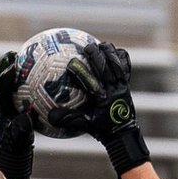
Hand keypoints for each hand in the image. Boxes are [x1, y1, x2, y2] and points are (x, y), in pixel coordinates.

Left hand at [0, 50, 32, 178]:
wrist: (14, 175)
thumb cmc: (17, 164)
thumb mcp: (20, 148)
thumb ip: (20, 133)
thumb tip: (23, 118)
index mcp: (3, 118)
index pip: (2, 93)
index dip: (5, 77)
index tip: (12, 64)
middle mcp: (5, 115)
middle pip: (5, 87)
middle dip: (8, 69)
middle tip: (16, 54)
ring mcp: (12, 117)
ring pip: (15, 92)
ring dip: (21, 76)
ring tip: (30, 60)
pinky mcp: (20, 120)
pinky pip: (27, 101)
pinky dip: (35, 91)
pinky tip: (49, 82)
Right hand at [48, 40, 149, 178]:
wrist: (123, 134)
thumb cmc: (102, 130)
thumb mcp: (84, 125)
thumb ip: (68, 119)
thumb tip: (50, 116)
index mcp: (102, 99)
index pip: (90, 83)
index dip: (81, 72)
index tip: (70, 62)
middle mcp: (114, 90)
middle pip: (106, 69)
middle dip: (97, 56)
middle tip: (87, 46)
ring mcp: (122, 86)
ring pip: (118, 65)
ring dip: (110, 53)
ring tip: (102, 44)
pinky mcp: (127, 84)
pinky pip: (127, 68)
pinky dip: (122, 58)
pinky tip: (116, 51)